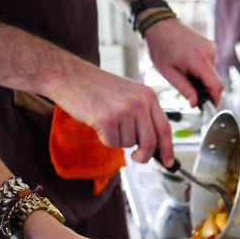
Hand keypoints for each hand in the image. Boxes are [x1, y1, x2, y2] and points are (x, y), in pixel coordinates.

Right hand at [48, 61, 172, 164]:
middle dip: (144, 155)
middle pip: (150, 142)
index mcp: (148, 95)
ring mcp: (124, 109)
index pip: (164, 128)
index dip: (168, 149)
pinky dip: (104, 139)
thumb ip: (144, 115)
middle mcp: (140, 101)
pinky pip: (112, 143)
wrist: (70, 76)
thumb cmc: (98, 89)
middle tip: (136, 157)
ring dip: (118, 140)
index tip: (169, 162)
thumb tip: (155, 146)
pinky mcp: (107, 119)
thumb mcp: (129, 95)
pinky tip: (97, 122)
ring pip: (129, 144)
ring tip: (107, 121)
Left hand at [143, 17, 223, 108]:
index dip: (214, 100)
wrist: (159, 23)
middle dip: (205, 90)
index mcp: (199, 59)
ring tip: (184, 73)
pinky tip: (188, 65)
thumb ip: (184, 89)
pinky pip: (209, 64)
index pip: (217, 86)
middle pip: (215, 81)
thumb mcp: (168, 72)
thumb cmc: (160, 46)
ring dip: (201, 79)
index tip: (208, 108)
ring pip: (212, 73)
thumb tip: (195, 103)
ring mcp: (211, 47)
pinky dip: (201, 70)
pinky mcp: (210, 45)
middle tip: (190, 92)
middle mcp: (209, 52)